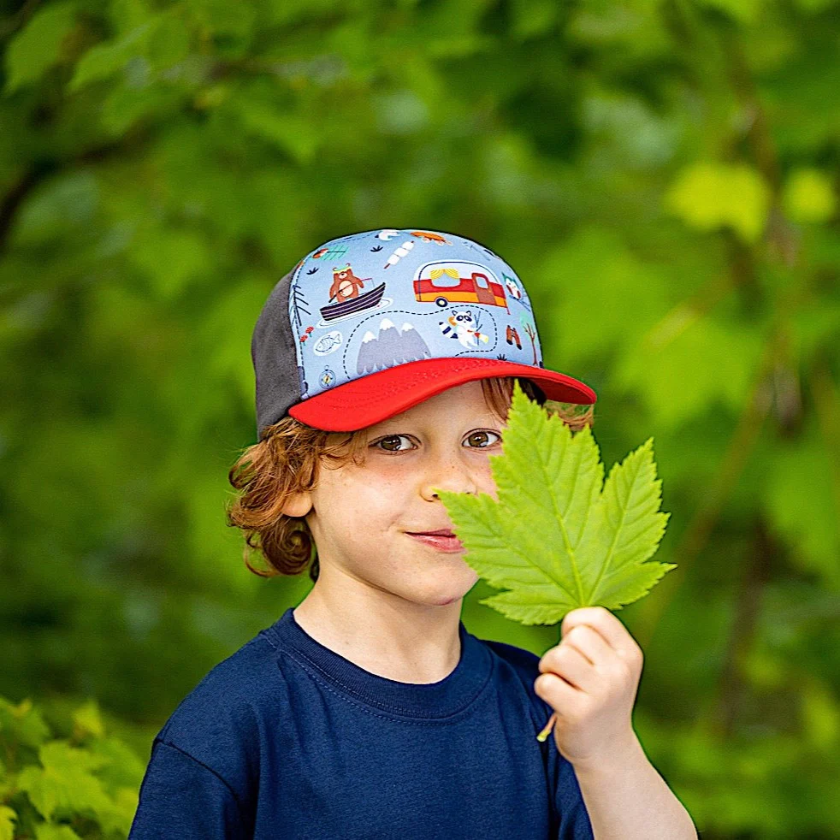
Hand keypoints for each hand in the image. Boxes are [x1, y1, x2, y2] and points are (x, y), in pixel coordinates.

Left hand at [534, 606, 643, 769]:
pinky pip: (546, 682)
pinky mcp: (580, 712)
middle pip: (574, 635)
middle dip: (562, 649)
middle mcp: (620, 671)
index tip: (574, 643)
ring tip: (559, 682)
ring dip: (548, 667)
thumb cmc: (600, 696)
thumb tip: (567, 615)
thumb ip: (595, 637)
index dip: (575, 623)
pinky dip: (542, 688)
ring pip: (558, 655)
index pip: (596, 616)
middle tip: (568, 672)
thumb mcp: (611, 665)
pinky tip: (555, 700)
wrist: (607, 750)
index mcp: (629, 653)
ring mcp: (602, 693)